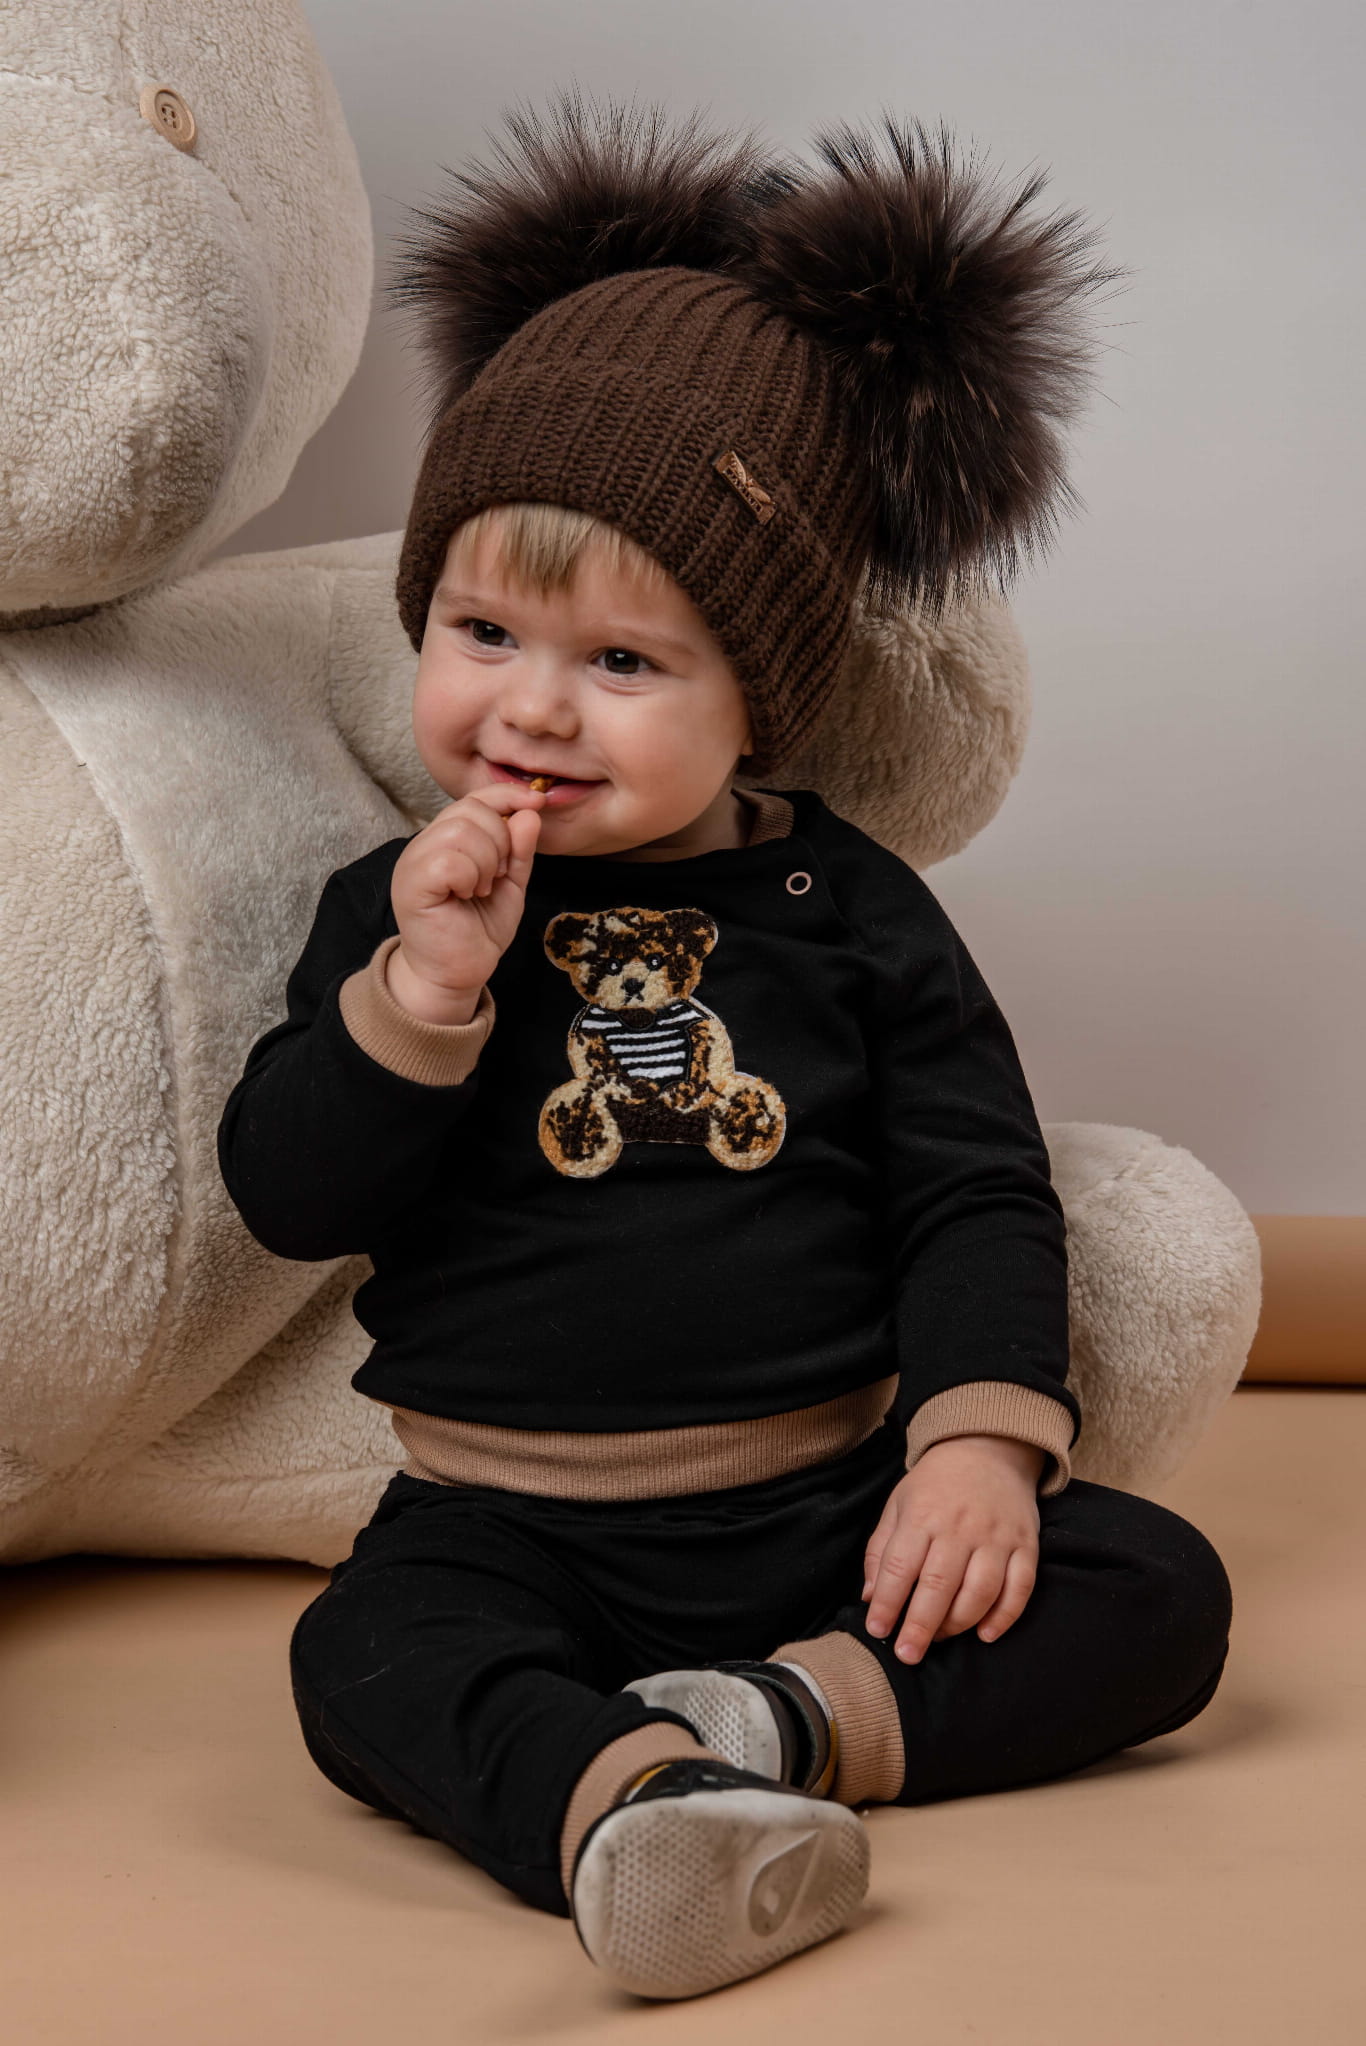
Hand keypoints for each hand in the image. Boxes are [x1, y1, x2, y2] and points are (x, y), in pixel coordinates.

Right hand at [388, 784, 546, 1023]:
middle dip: (500, 842)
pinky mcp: (411, 884)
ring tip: (480, 889)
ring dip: (486, 863)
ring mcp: (414, 862)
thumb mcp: (510, 884)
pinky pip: (449, 859)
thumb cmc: (477, 930)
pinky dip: (469, 877)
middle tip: (496, 877)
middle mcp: (425, 843)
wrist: (457, 973)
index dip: (507, 795)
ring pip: (461, 831)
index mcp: (446, 838)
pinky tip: (466, 896)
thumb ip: (520, 849)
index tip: (538, 803)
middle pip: (471, 810)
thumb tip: (530, 812)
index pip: (475, 797)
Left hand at [861, 1434, 1042, 1662]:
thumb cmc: (935, 1485)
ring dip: (958, 1624)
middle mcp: (960, 1526)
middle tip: (907, 1654)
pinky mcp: (1025, 1544)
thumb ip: (881, 1551)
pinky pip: (1020, 1587)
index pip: (901, 1566)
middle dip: (920, 1626)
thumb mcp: (898, 1505)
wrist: (988, 1450)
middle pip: (939, 1585)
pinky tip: (985, 1635)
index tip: (877, 1630)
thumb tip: (870, 1598)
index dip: (888, 1603)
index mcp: (922, 1515)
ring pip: (980, 1591)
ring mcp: (996, 1536)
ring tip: (940, 1639)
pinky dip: (1005, 1616)